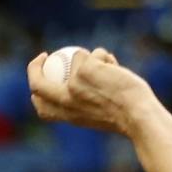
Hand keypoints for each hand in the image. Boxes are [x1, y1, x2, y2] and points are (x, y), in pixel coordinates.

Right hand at [27, 47, 158, 135]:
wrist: (138, 115)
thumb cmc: (126, 118)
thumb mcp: (99, 116)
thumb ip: (85, 104)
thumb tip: (78, 87)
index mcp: (66, 115)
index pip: (41, 105)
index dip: (36, 91)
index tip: (43, 80)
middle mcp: (64, 100)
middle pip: (36, 82)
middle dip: (33, 66)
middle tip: (44, 56)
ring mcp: (73, 84)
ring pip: (77, 58)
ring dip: (95, 59)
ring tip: (111, 71)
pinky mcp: (86, 69)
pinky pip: (95, 54)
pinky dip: (107, 58)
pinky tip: (118, 69)